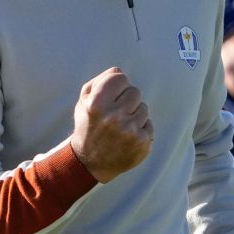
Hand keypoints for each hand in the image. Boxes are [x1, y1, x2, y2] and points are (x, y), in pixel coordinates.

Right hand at [70, 67, 153, 182]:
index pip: (120, 77)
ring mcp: (129, 131)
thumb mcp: (84, 102)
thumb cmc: (88, 126)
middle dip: (127, 100)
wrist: (89, 162)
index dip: (116, 86)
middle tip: (115, 114)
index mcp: (97, 104)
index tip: (111, 97)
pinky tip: (127, 137)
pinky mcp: (142, 142)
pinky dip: (140, 129)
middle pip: (135, 91)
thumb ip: (100, 81)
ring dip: (134, 115)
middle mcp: (113, 117)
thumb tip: (119, 71)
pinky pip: (149, 124)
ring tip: (120, 127)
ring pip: (143, 107)